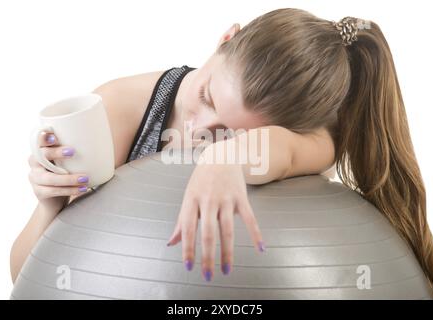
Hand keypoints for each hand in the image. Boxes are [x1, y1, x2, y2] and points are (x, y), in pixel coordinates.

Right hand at [28, 131, 89, 211]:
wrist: (55, 199)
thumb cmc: (64, 173)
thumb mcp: (67, 160)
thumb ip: (74, 151)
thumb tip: (99, 140)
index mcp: (40, 151)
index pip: (38, 141)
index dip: (44, 138)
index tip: (55, 137)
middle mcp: (34, 163)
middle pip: (41, 156)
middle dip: (56, 153)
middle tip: (72, 151)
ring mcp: (35, 178)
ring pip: (50, 178)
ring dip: (68, 178)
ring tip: (85, 178)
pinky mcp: (39, 192)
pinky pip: (54, 191)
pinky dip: (69, 190)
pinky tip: (82, 189)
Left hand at [166, 152, 264, 281]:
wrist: (221, 154)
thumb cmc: (201, 179)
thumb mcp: (188, 197)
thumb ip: (181, 222)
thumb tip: (171, 243)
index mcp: (192, 201)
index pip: (188, 229)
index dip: (188, 249)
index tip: (189, 266)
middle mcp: (208, 200)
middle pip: (208, 233)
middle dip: (208, 257)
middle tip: (208, 275)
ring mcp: (226, 198)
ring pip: (228, 230)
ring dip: (227, 252)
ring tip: (227, 270)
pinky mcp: (241, 197)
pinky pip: (250, 218)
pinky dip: (256, 234)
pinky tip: (260, 249)